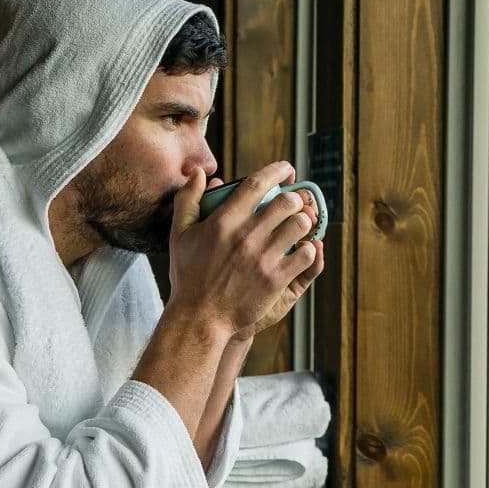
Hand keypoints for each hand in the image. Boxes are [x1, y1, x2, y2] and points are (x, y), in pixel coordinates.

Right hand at [166, 162, 321, 338]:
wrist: (199, 317)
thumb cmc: (189, 275)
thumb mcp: (179, 234)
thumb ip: (188, 199)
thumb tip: (200, 173)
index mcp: (224, 221)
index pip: (257, 184)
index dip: (277, 170)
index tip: (287, 169)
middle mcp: (245, 236)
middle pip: (286, 202)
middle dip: (296, 198)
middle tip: (296, 202)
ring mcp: (262, 258)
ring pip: (300, 225)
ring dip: (304, 221)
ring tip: (300, 225)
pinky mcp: (275, 279)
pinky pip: (305, 255)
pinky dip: (308, 249)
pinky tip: (302, 250)